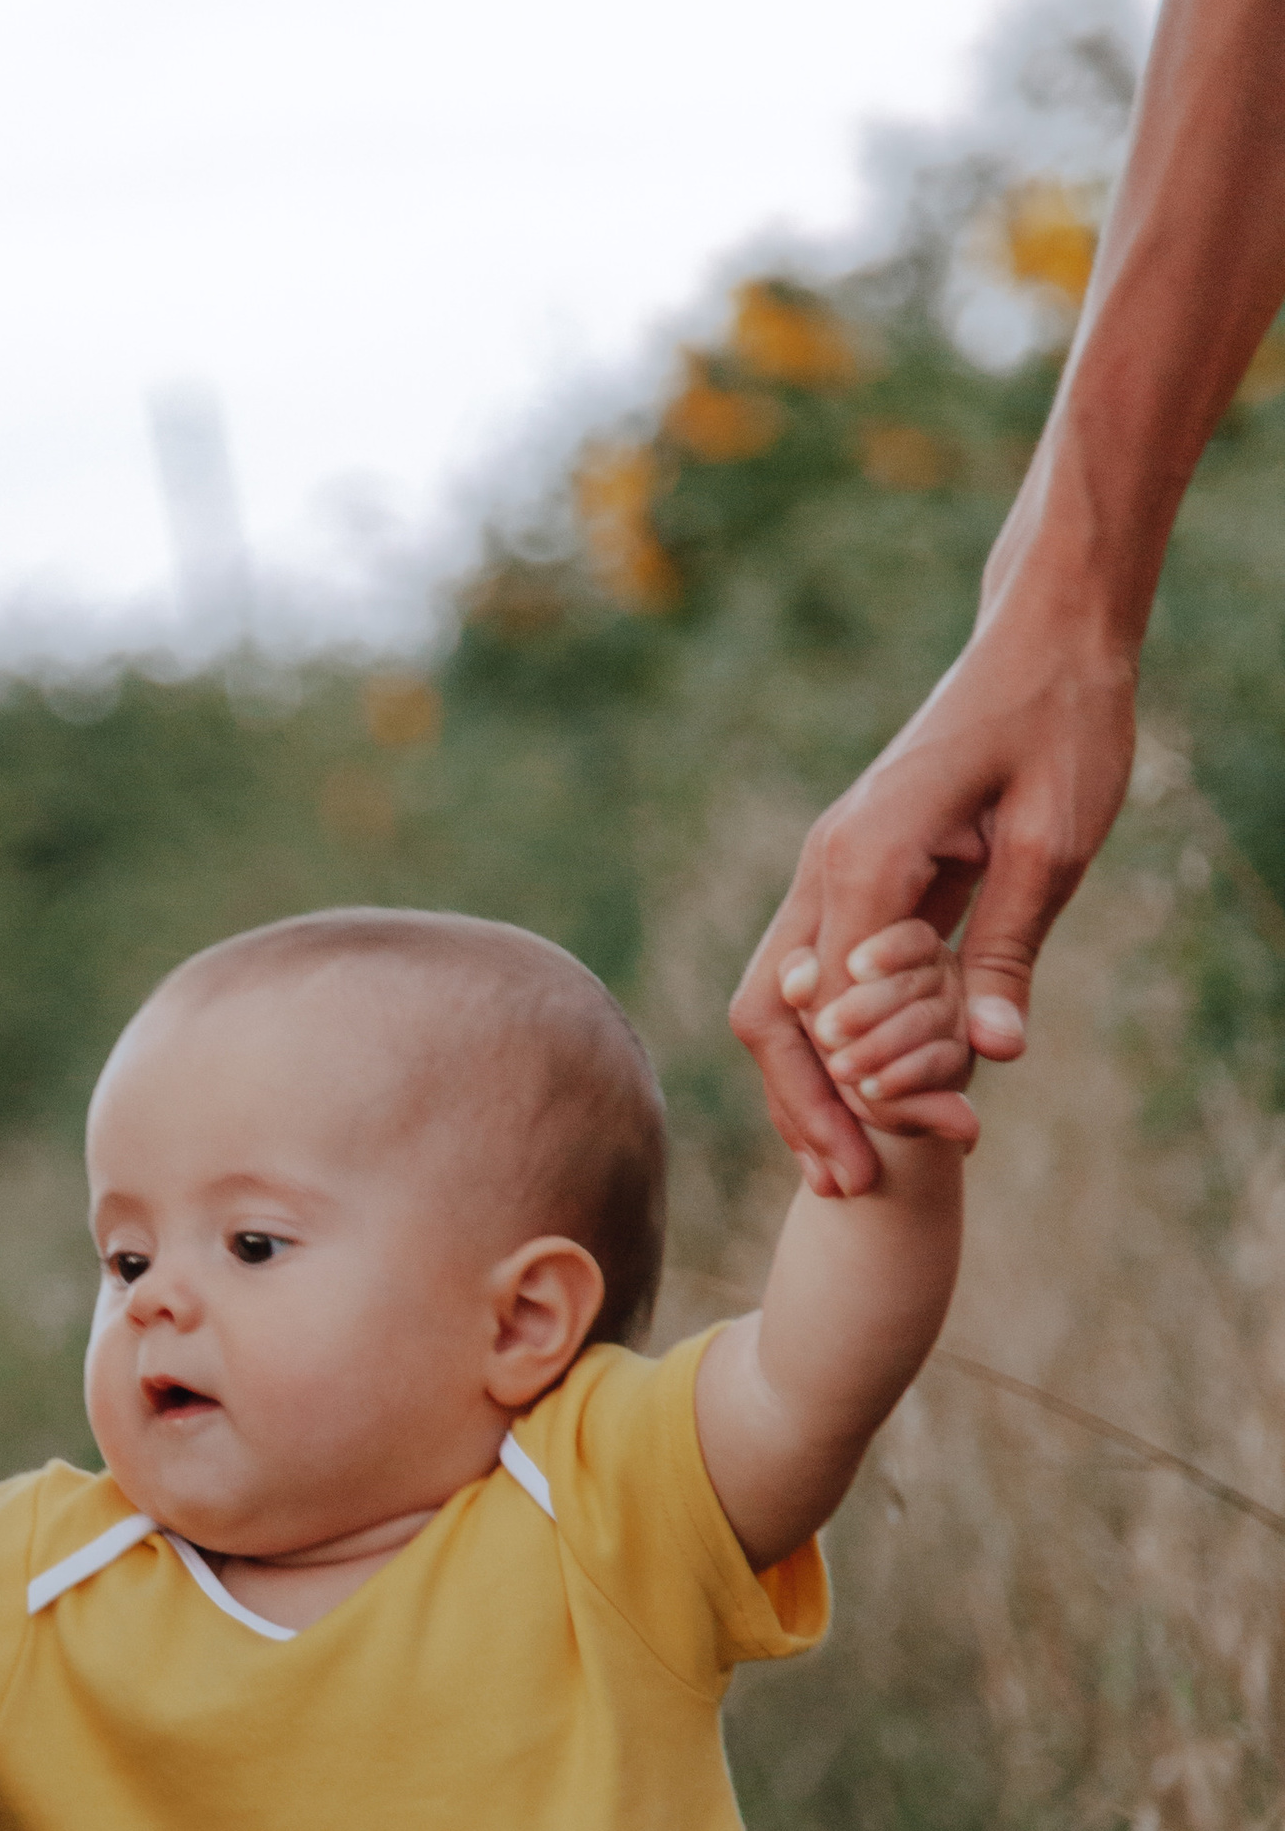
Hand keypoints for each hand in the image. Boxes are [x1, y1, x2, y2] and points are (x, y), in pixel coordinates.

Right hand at [731, 596, 1137, 1192]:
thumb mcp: (1058, 841)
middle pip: (772, 1017)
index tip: (957, 1132)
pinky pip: (802, 977)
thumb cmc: (1060, 724)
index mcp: (868, 855)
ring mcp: (825, 867)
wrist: (1043, 641)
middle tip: (855, 1188)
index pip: (839, 1008)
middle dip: (806, 1110)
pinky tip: (853, 1099)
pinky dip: (818, 1047)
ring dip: (800, 1090)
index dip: (885, 1086)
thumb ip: (1011, 947)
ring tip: (842, 1168)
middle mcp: (825, 866)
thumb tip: (991, 1055)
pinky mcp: (845, 871)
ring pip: (771, 1003)